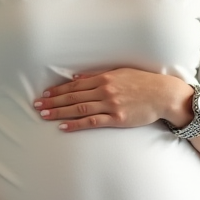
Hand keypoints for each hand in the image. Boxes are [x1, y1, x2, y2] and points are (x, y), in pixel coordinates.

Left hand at [34, 69, 189, 131]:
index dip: (58, 90)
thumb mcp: (120, 73)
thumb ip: (98, 75)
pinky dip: (76, 124)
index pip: (75, 85)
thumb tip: (77, 77)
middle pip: (73, 97)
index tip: (45, 95)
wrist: (163, 95)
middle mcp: (105, 90)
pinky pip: (92, 122)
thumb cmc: (143, 82)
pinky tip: (64, 126)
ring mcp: (110, 105)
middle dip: (53, 101)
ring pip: (79, 109)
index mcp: (104, 78)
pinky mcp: (117, 119)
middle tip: (37, 106)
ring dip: (60, 112)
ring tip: (45, 115)